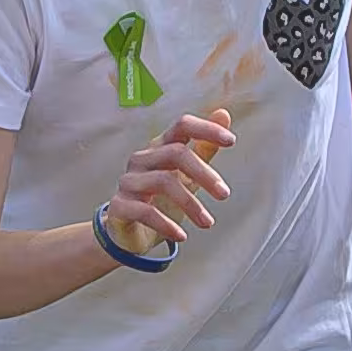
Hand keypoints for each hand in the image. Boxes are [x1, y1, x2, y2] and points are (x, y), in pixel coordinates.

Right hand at [102, 108, 234, 257]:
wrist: (129, 232)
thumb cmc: (161, 199)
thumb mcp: (187, 174)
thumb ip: (204, 148)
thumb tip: (223, 114)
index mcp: (160, 147)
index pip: (182, 126)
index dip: (206, 129)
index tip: (231, 141)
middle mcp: (142, 159)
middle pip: (176, 153)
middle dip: (204, 173)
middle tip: (225, 194)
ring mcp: (129, 181)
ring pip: (163, 181)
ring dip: (191, 204)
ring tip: (208, 223)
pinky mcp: (119, 206)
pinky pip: (144, 211)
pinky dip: (166, 224)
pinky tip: (182, 236)